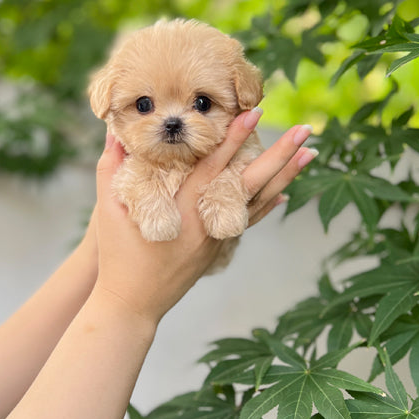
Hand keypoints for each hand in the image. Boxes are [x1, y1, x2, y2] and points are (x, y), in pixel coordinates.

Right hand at [91, 112, 315, 324]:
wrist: (132, 305)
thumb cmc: (118, 258)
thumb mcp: (107, 211)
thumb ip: (110, 168)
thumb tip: (114, 132)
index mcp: (183, 211)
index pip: (214, 166)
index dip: (234, 138)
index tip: (253, 113)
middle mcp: (209, 224)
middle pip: (251, 184)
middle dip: (280, 155)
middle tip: (304, 130)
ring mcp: (217, 238)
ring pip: (258, 202)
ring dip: (285, 177)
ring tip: (310, 154)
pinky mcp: (218, 248)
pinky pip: (248, 221)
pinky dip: (267, 205)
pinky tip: (283, 193)